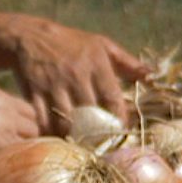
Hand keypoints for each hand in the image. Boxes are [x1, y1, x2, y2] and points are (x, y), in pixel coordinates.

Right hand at [0, 16, 150, 132]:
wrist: (30, 36)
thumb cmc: (72, 43)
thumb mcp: (102, 45)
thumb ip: (127, 62)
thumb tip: (151, 76)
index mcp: (96, 64)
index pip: (112, 98)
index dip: (119, 119)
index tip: (122, 131)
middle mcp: (76, 75)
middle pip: (90, 114)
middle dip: (98, 133)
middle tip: (102, 145)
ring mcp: (53, 85)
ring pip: (66, 120)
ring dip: (74, 136)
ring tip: (82, 146)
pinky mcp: (34, 93)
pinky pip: (44, 120)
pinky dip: (52, 134)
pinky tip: (58, 139)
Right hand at [0, 79, 42, 153]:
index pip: (11, 101)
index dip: (13, 116)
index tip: (9, 128)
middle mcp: (1, 99)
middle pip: (30, 113)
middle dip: (26, 128)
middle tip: (20, 143)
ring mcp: (5, 118)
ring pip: (32, 130)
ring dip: (25, 142)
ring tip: (17, 157)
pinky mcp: (3, 136)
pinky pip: (21, 147)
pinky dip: (19, 155)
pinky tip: (13, 165)